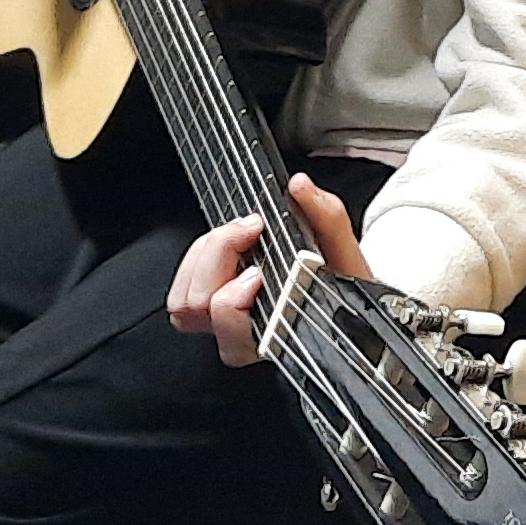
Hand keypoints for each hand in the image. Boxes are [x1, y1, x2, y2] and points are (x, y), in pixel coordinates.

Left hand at [168, 175, 368, 365]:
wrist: (343, 308)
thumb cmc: (343, 286)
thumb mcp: (345, 251)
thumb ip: (326, 216)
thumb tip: (299, 186)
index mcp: (277, 332)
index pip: (232, 325)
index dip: (234, 295)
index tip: (259, 268)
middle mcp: (245, 338)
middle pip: (198, 307)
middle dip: (220, 257)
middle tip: (251, 231)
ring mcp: (225, 330)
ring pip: (182, 304)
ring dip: (204, 260)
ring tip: (238, 238)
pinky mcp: (211, 317)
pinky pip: (181, 297)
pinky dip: (197, 263)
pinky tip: (226, 249)